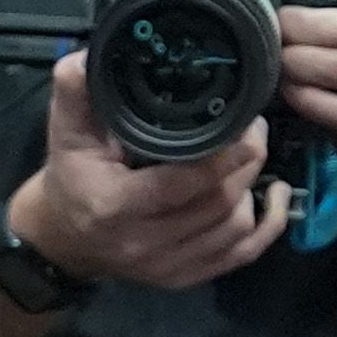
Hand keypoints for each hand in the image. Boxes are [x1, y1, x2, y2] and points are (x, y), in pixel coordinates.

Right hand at [22, 52, 286, 294]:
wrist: (63, 238)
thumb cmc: (70, 178)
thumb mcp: (64, 133)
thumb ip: (75, 93)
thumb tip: (88, 58)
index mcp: (115, 207)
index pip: (182, 184)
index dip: (223, 157)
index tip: (245, 126)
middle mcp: (143, 244)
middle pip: (218, 204)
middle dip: (245, 163)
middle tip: (254, 129)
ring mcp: (166, 267)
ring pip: (234, 228)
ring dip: (252, 188)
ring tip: (253, 153)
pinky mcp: (184, 278)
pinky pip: (241, 255)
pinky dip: (266, 226)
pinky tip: (274, 197)